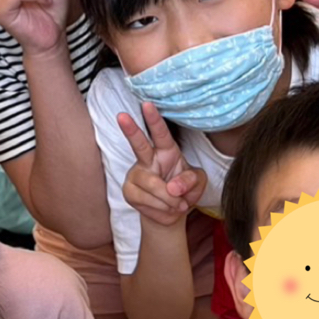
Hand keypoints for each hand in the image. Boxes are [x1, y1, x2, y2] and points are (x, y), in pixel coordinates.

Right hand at [119, 103, 206, 226]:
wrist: (171, 214)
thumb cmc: (184, 191)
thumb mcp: (197, 184)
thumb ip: (191, 181)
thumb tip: (173, 187)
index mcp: (167, 151)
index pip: (161, 133)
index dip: (154, 120)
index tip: (147, 104)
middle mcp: (148, 159)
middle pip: (138, 144)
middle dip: (131, 130)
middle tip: (121, 115)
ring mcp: (136, 175)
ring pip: (152, 184)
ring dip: (169, 199)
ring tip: (178, 204)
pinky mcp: (129, 191)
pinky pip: (146, 200)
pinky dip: (161, 208)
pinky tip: (165, 209)